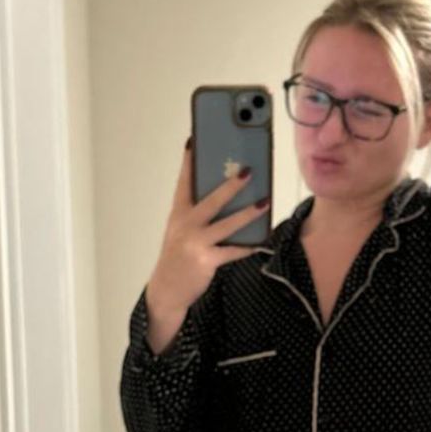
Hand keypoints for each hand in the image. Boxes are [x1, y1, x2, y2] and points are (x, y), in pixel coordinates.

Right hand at [147, 136, 268, 317]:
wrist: (166, 290)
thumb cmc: (178, 256)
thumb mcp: (181, 231)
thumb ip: (198, 215)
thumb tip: (228, 197)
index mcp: (178, 214)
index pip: (183, 183)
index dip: (188, 162)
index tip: (193, 142)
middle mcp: (185, 225)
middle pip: (211, 201)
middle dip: (230, 185)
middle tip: (248, 170)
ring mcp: (195, 243)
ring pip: (227, 224)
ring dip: (248, 213)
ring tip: (264, 202)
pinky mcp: (206, 260)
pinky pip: (232, 251)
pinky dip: (247, 247)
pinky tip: (261, 242)